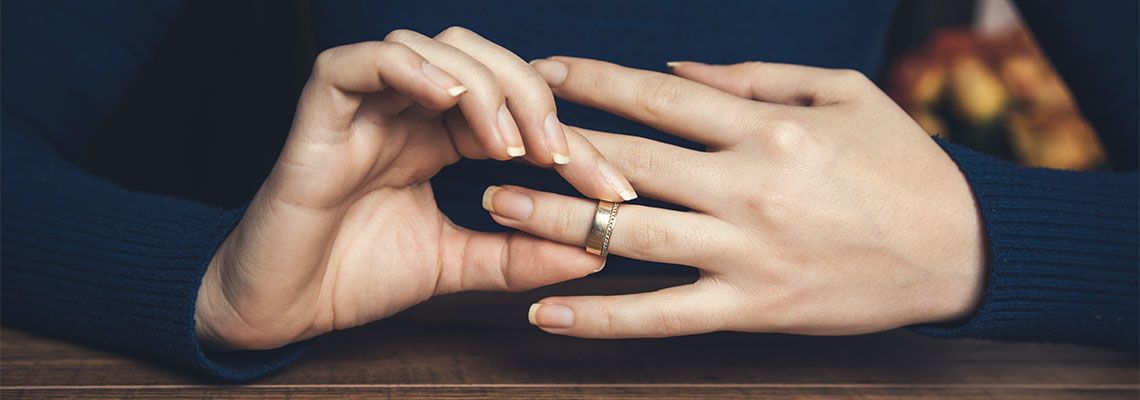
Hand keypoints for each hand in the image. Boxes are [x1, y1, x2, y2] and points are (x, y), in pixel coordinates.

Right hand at [194, 29, 636, 349]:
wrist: (283, 307)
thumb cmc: (358, 277)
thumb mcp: (459, 264)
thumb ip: (520, 253)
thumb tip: (596, 251)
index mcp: (440, 137)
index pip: (517, 111)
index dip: (570, 140)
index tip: (611, 189)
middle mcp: (408, 110)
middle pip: (485, 61)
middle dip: (534, 101)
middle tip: (561, 156)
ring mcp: (367, 103)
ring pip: (435, 48)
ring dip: (483, 87)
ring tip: (507, 143)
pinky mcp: (322, 105)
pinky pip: (365, 61)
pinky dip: (410, 70)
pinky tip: (449, 101)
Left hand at [486, 57, 986, 337]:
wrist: (961, 249)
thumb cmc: (901, 162)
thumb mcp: (841, 94)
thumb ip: (755, 79)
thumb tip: (678, 71)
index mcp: (765, 128)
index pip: (657, 97)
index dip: (593, 81)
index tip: (544, 72)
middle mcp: (746, 187)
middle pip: (628, 161)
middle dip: (554, 148)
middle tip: (491, 141)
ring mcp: (746, 252)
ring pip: (631, 235)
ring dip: (558, 219)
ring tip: (497, 208)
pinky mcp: (753, 308)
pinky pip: (663, 315)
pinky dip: (603, 317)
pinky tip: (548, 310)